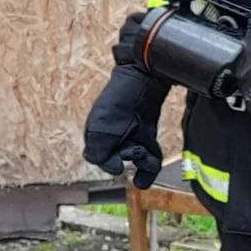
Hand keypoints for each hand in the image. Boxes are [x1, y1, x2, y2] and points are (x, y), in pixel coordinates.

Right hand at [83, 64, 165, 188]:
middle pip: (122, 161)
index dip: (110, 164)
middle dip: (129, 159)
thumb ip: (97, 153)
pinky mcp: (148, 134)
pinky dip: (153, 163)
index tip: (119, 164)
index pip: (101, 160)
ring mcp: (132, 136)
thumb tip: (114, 171)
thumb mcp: (100, 130)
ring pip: (138, 162)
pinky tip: (153, 163)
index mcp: (97, 136)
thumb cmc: (117, 101)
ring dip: (143, 164)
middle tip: (135, 149)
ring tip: (145, 153)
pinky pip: (151, 155)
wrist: (142, 79)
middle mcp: (114, 138)